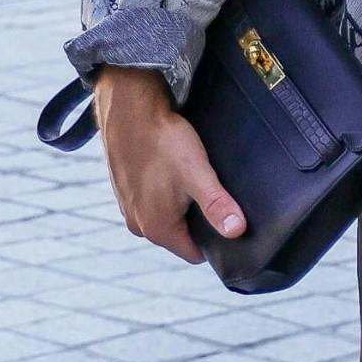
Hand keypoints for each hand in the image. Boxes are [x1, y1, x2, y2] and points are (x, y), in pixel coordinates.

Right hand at [92, 66, 245, 265]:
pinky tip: (170, 168)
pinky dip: (163, 189)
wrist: (129, 108)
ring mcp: (128, 207)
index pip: (196, 253)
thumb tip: (237, 231)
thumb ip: (217, 206)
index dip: (215, 239)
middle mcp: (138, 225)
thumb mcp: (198, 174)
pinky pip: (152, 200)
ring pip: (167, 216)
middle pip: (181, 235)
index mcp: (157, 229)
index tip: (224, 214)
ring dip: (180, 203)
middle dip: (198, 219)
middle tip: (208, 189)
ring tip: (188, 176)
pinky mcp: (124, 190)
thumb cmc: (163, 141)